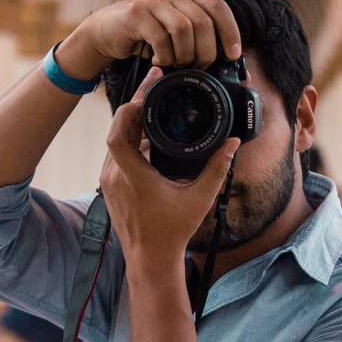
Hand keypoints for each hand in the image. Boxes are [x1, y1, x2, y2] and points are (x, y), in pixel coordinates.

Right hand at [56, 0, 241, 79]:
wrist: (106, 32)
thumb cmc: (147, 39)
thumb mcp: (178, 39)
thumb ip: (203, 48)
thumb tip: (241, 74)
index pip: (219, 8)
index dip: (230, 32)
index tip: (233, 55)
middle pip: (203, 22)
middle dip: (205, 51)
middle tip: (197, 67)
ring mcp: (154, 1)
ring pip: (183, 29)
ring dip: (184, 55)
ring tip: (176, 64)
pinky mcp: (136, 14)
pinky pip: (161, 38)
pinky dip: (164, 56)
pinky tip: (159, 62)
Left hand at [99, 66, 240, 273]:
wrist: (150, 259)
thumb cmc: (173, 231)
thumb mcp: (200, 199)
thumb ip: (218, 170)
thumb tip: (232, 144)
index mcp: (132, 177)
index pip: (119, 133)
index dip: (130, 108)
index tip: (149, 91)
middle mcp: (115, 176)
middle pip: (117, 128)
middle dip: (135, 103)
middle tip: (154, 81)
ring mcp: (109, 181)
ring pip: (115, 139)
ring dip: (131, 120)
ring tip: (152, 100)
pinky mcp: (110, 185)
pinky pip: (116, 152)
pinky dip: (129, 137)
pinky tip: (146, 129)